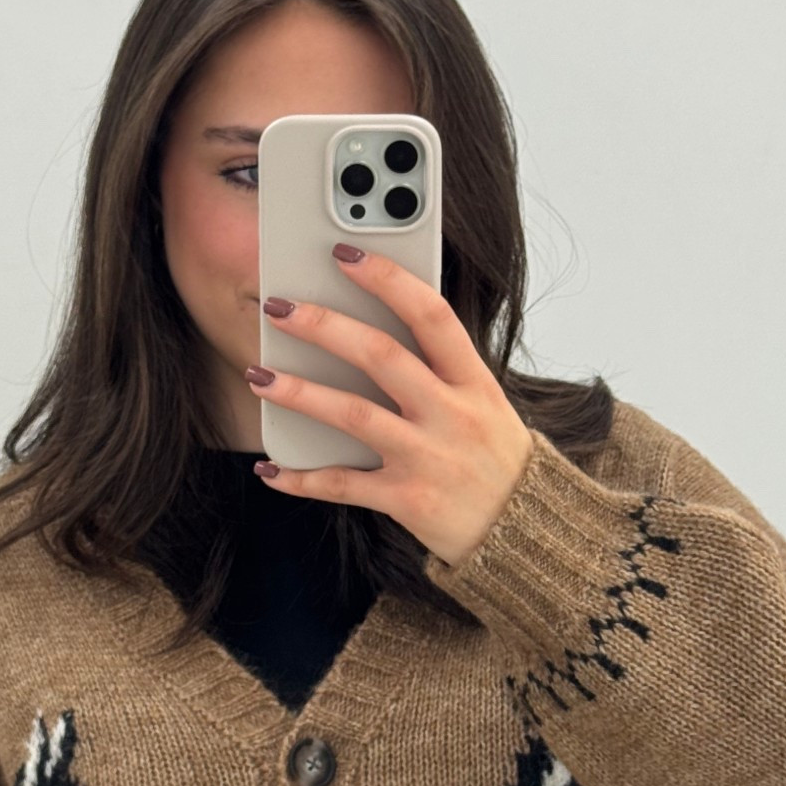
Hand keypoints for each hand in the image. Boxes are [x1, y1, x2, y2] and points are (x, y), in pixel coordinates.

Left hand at [246, 244, 534, 568]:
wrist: (527, 531)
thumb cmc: (495, 457)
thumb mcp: (484, 402)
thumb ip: (439, 368)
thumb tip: (372, 327)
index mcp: (474, 381)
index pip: (431, 315)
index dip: (387, 280)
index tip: (344, 255)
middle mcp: (452, 414)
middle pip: (381, 356)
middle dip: (324, 327)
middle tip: (278, 307)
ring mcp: (429, 458)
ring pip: (354, 415)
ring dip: (299, 393)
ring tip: (258, 375)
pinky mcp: (408, 500)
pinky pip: (344, 485)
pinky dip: (302, 478)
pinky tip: (269, 469)